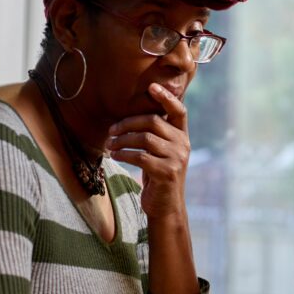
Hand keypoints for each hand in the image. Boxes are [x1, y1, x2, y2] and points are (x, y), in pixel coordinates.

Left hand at [108, 83, 190, 218]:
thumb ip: (156, 134)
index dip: (166, 97)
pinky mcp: (166, 172)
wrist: (166, 206)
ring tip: (110, 144)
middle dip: (128, 123)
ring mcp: (177, 158)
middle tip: (111, 130)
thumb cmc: (158, 175)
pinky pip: (140, 156)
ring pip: (144, 138)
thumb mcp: (161, 152)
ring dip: (122, 140)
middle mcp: (183, 145)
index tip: (152, 86)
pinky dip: (123, 154)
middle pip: (153, 121)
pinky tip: (114, 155)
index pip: (179, 111)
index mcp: (182, 136)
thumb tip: (133, 115)